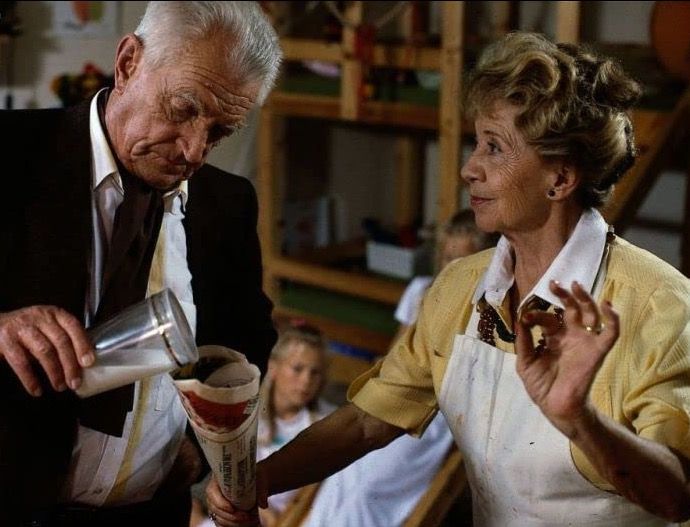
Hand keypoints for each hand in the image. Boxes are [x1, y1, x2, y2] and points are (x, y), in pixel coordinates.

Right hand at [0, 306, 93, 395]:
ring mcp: (22, 327)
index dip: (83, 344)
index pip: (73, 326)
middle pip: (60, 341)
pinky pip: (21, 362)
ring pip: (44, 351)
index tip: (89, 362)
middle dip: (70, 364)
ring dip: (54, 372)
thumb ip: (63, 339)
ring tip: (60, 386)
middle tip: (75, 382)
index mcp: (54, 313)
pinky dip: (30, 378)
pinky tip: (37, 389)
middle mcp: (40, 317)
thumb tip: (83, 364)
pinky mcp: (6, 339)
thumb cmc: (27, 330)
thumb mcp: (47, 327)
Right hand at [205, 477, 260, 526]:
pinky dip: (235, 526)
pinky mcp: (222, 515)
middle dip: (232, 517)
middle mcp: (214, 493)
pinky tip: (248, 524)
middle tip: (248, 517)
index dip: (221, 503)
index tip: (233, 509)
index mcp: (218, 479)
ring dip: (236, 524)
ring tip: (252, 521)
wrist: (257, 483)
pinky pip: (223, 525)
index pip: (212, 492)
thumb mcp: (259, 478)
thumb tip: (263, 504)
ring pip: (220, 520)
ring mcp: (216, 506)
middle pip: (216, 509)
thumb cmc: (255, 477)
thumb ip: (261, 489)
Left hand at [515, 280, 618, 436]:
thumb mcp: (525, 362)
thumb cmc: (541, 386)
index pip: (548, 317)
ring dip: (585, 298)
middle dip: (564, 295)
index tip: (527, 317)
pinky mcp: (597, 351)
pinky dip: (613, 318)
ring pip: (590, 314)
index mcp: (553, 337)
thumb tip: (521, 318)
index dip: (537, 314)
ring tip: (576, 285)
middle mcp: (570, 336)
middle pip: (571, 308)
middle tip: (554, 284)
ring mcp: (584, 342)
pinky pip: (610, 332)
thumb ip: (523, 341)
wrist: (555, 407)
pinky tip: (608, 305)